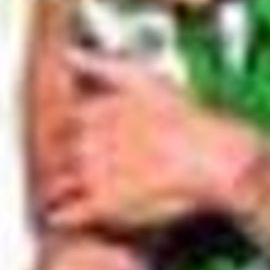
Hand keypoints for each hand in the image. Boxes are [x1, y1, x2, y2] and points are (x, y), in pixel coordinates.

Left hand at [39, 62, 250, 237]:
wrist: (215, 160)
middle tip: (62, 162)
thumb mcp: (143, 79)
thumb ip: (101, 65)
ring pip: (55, 181)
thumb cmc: (187, 119)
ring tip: (56, 189)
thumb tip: (69, 52)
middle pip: (54, 150)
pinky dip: (60, 216)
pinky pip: (67, 214)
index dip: (60, 129)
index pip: (58, 120)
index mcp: (95, 112)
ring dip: (54, 185)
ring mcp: (94, 175)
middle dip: (55, 156)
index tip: (62, 135)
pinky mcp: (104, 206)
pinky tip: (60, 217)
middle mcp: (88, 142)